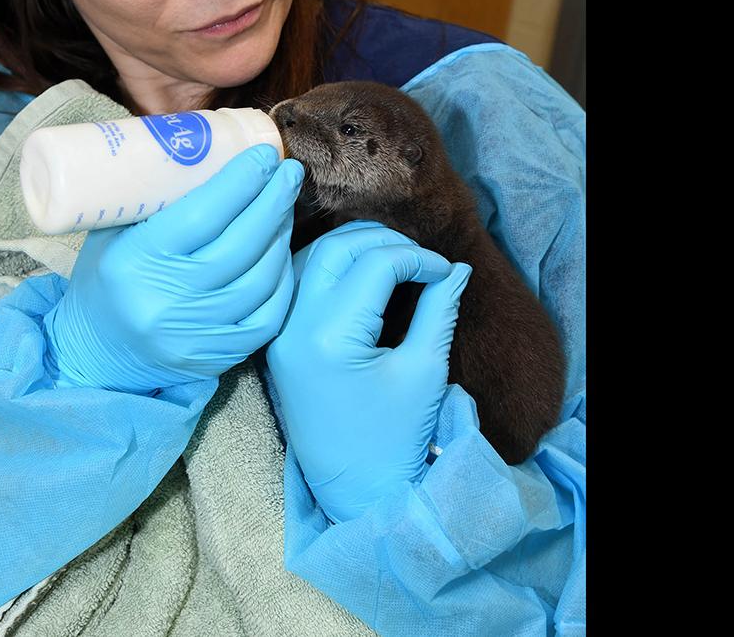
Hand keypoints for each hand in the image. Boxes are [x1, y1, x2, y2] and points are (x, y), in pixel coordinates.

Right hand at [44, 144, 303, 393]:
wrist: (94, 354)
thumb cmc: (104, 280)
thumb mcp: (112, 232)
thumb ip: (152, 197)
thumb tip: (207, 148)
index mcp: (135, 262)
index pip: (201, 216)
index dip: (241, 182)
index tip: (264, 155)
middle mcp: (166, 302)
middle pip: (240, 245)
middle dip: (273, 202)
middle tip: (288, 172)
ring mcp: (195, 335)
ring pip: (260, 279)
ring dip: (280, 237)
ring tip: (283, 207)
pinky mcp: (217, 357)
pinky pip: (268, 315)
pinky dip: (280, 280)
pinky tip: (280, 253)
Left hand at [267, 220, 471, 523]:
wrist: (355, 491)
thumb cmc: (395, 437)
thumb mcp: (424, 371)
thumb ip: (438, 310)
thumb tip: (455, 268)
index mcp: (329, 337)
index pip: (375, 264)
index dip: (417, 258)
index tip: (445, 272)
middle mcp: (293, 328)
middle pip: (336, 248)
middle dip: (383, 241)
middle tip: (421, 258)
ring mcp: (279, 335)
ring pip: (311, 258)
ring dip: (354, 248)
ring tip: (397, 260)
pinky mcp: (278, 342)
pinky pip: (299, 284)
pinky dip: (331, 267)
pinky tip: (363, 276)